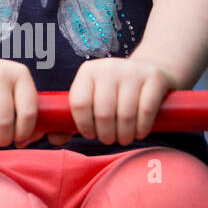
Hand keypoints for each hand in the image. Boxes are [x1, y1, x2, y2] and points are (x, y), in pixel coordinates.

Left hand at [51, 58, 175, 145]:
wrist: (150, 71)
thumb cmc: (115, 92)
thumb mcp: (93, 98)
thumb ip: (71, 119)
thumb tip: (53, 139)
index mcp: (87, 71)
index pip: (78, 103)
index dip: (84, 125)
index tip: (90, 135)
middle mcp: (108, 67)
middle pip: (102, 112)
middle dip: (106, 134)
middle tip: (110, 140)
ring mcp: (132, 71)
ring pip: (125, 114)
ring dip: (124, 135)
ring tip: (124, 139)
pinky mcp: (154, 77)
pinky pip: (146, 110)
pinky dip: (142, 128)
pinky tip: (140, 133)